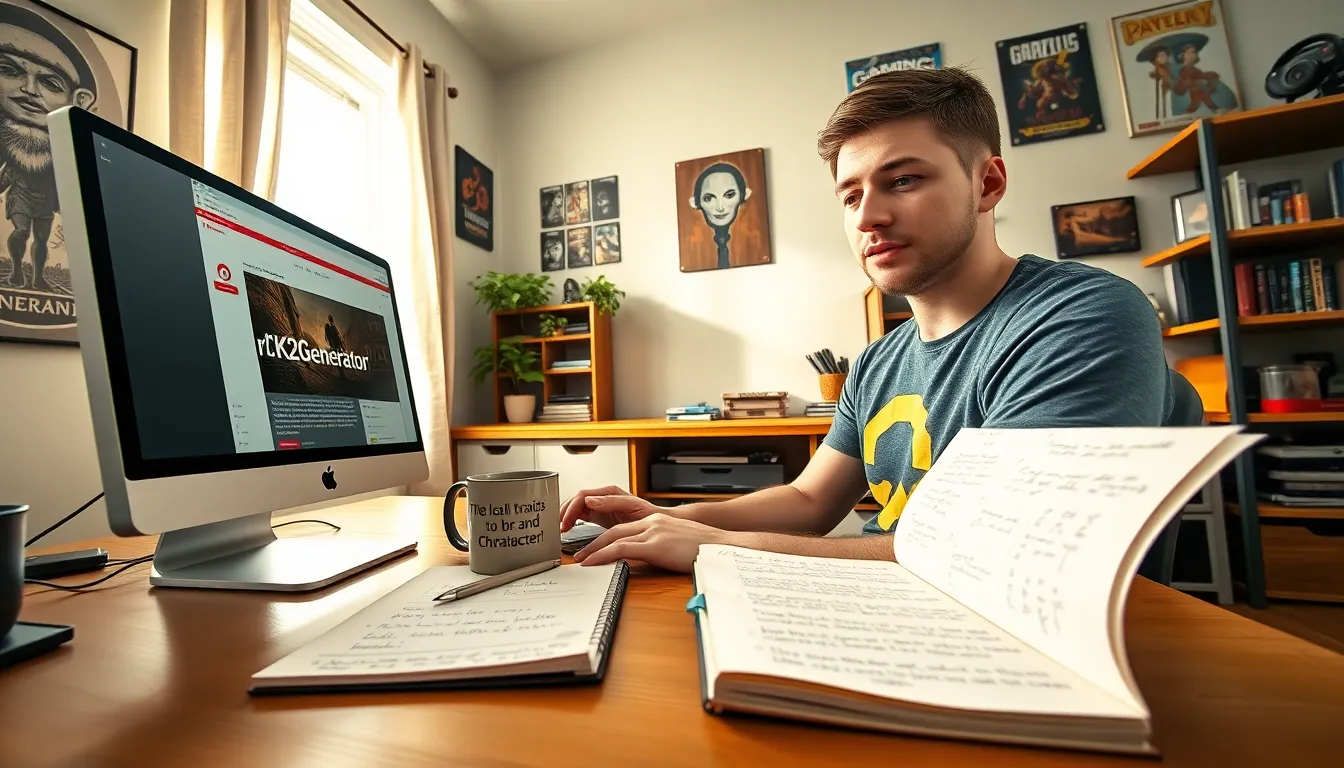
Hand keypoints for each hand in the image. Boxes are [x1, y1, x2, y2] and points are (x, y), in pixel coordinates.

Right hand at [559, 485, 660, 531]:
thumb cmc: (648, 514)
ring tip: (561, 529)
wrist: (657, 524)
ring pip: (576, 507)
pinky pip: (580, 515)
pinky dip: (571, 521)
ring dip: (566, 516)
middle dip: (564, 512)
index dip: (571, 508)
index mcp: (609, 492)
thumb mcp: (632, 506)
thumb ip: (611, 502)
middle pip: (575, 500)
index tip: (565, 522)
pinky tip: (568, 529)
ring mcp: (600, 506)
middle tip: (559, 527)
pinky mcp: (599, 515)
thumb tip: (590, 500)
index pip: (582, 495)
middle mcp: (602, 497)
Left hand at [574, 513, 740, 572]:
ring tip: (581, 561)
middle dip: (594, 542)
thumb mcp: (678, 544)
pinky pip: (621, 549)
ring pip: (613, 538)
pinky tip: (593, 563)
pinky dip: (603, 555)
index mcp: (657, 521)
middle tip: (579, 554)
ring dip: (593, 550)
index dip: (606, 538)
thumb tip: (650, 561)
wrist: (723, 547)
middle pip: (614, 530)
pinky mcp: (655, 545)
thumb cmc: (705, 550)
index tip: (593, 547)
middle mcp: (652, 522)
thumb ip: (661, 547)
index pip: (624, 527)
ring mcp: (653, 532)